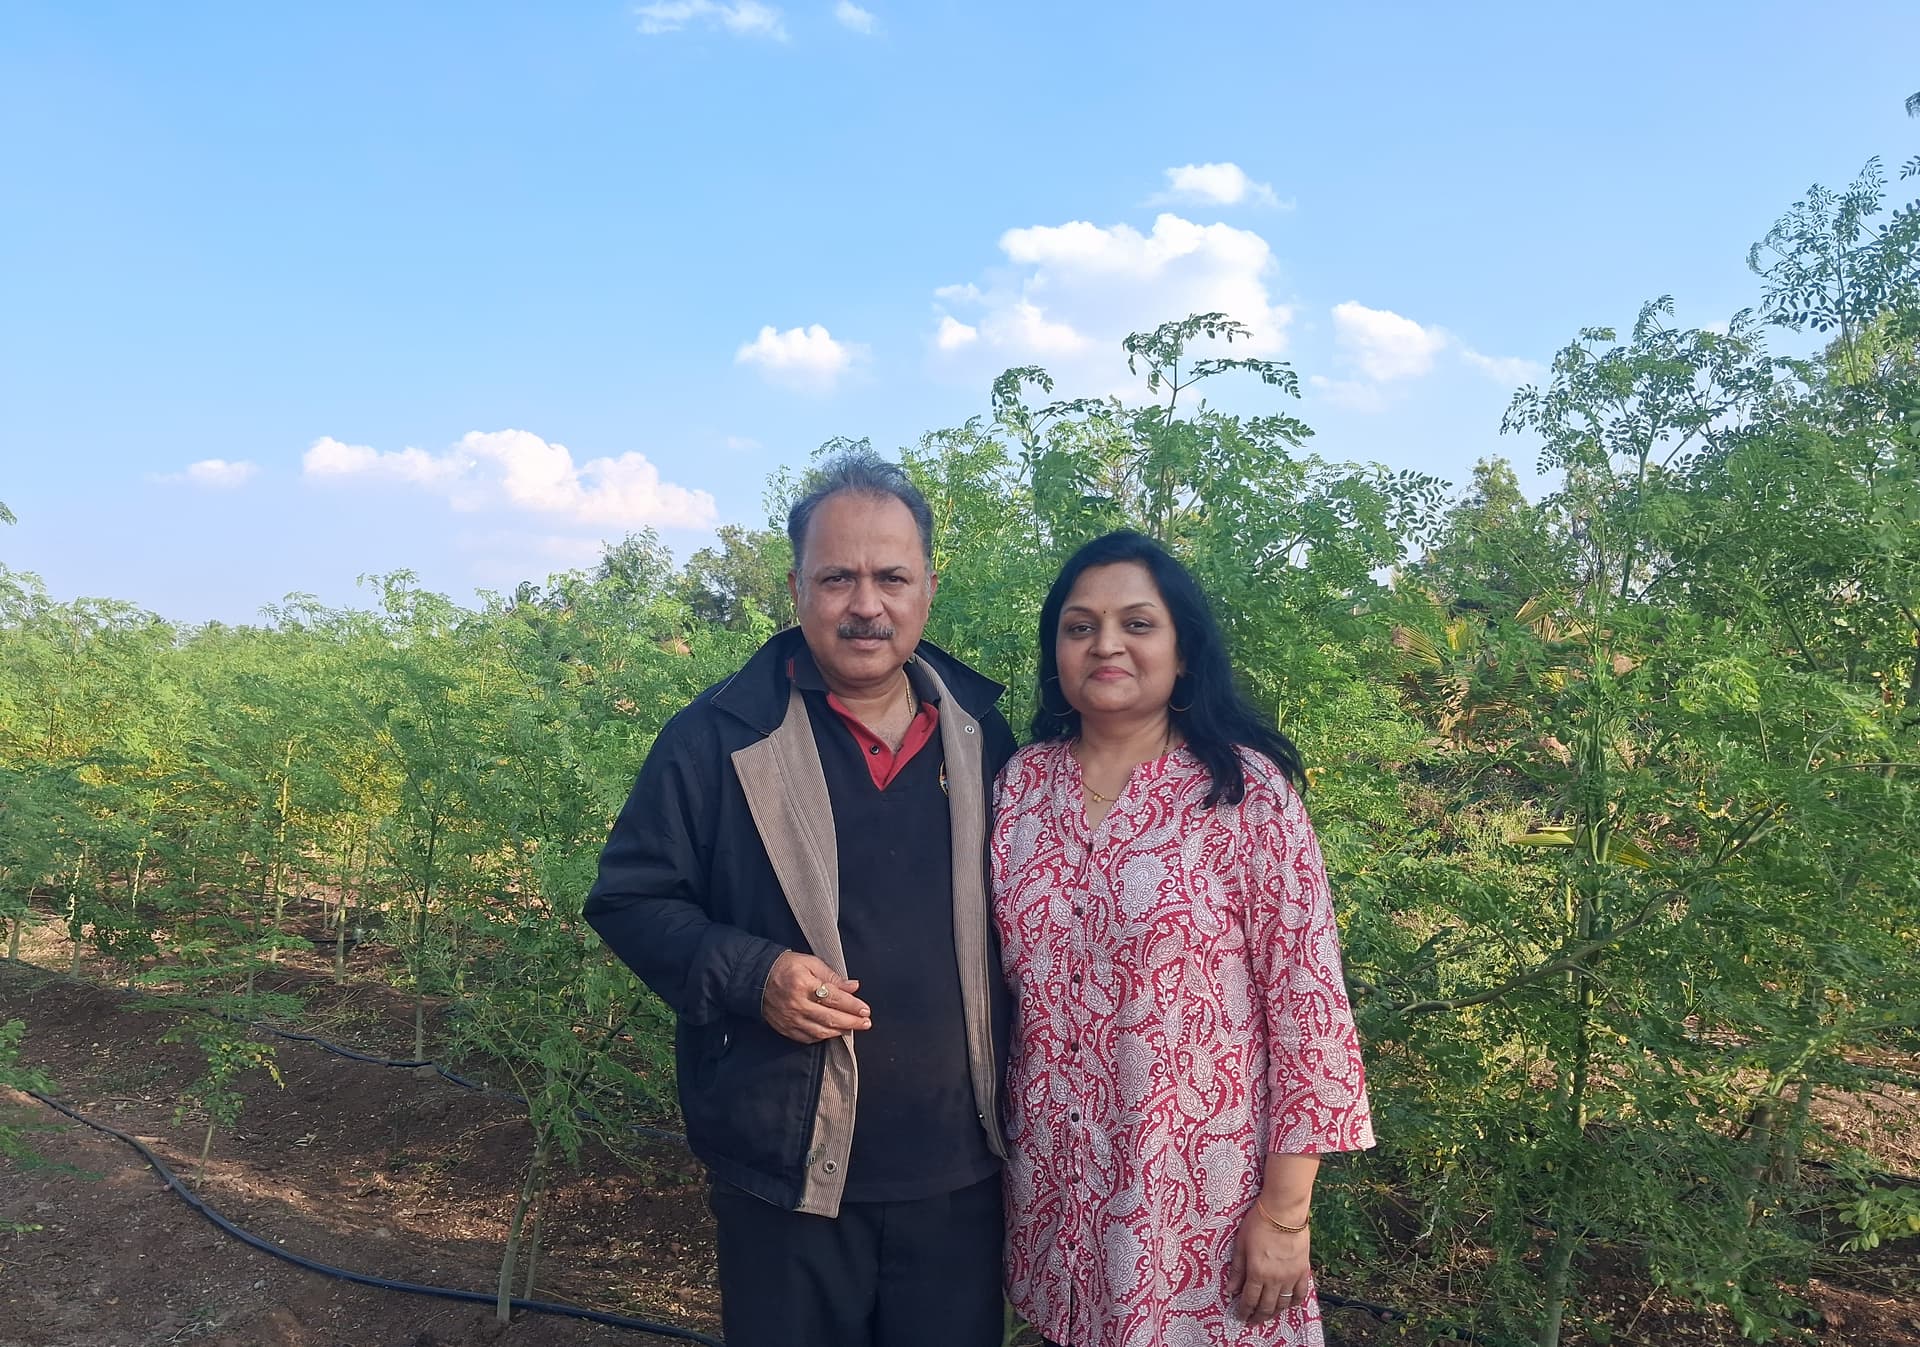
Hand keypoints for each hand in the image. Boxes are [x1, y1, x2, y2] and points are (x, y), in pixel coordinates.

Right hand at [761, 950, 871, 1043]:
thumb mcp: (810, 963)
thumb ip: (832, 976)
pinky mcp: (785, 1028)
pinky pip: (807, 1038)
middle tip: (866, 1023)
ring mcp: (791, 1019)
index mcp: (804, 984)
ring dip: (839, 1031)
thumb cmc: (787, 967)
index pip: (834, 998)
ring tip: (852, 1028)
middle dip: (851, 1022)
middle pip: (830, 1017)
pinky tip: (833, 1033)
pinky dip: (822, 1037)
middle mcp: (797, 1004)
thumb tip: (853, 987)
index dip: (852, 1005)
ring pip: (820, 1031)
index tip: (865, 1010)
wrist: (757, 978)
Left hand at [1223, 1206, 1310, 1324]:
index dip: (1244, 1311)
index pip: (1249, 1300)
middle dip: (1258, 1316)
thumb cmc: (1258, 1224)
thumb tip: (1230, 1289)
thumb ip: (1237, 1269)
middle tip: (1252, 1321)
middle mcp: (1275, 1279)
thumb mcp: (1241, 1245)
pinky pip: (1301, 1293)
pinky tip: (1288, 1304)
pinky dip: (1294, 1302)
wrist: (1284, 1212)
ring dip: (1274, 1312)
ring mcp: (1291, 1276)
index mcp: (1257, 1273)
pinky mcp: (1303, 1270)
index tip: (1240, 1316)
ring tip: (1268, 1315)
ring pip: (1283, 1303)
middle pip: (1266, 1306)